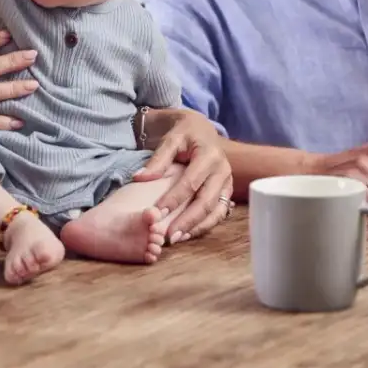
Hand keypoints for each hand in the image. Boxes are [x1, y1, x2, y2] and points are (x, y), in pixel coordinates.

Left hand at [133, 111, 232, 241]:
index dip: (174, 199)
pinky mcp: (227, 191)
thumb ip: (158, 160)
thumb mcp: (171, 139)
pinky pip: (219, 212)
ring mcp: (227, 182)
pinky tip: (188, 234)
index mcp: (209, 154)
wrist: (202, 129)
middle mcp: (223, 170)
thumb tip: (140, 178)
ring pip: (216, 211)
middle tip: (168, 235)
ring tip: (177, 238)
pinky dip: (204, 225)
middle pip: (206, 201)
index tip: (157, 213)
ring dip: (197, 227)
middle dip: (187, 220)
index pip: (191, 182)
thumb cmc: (184, 133)